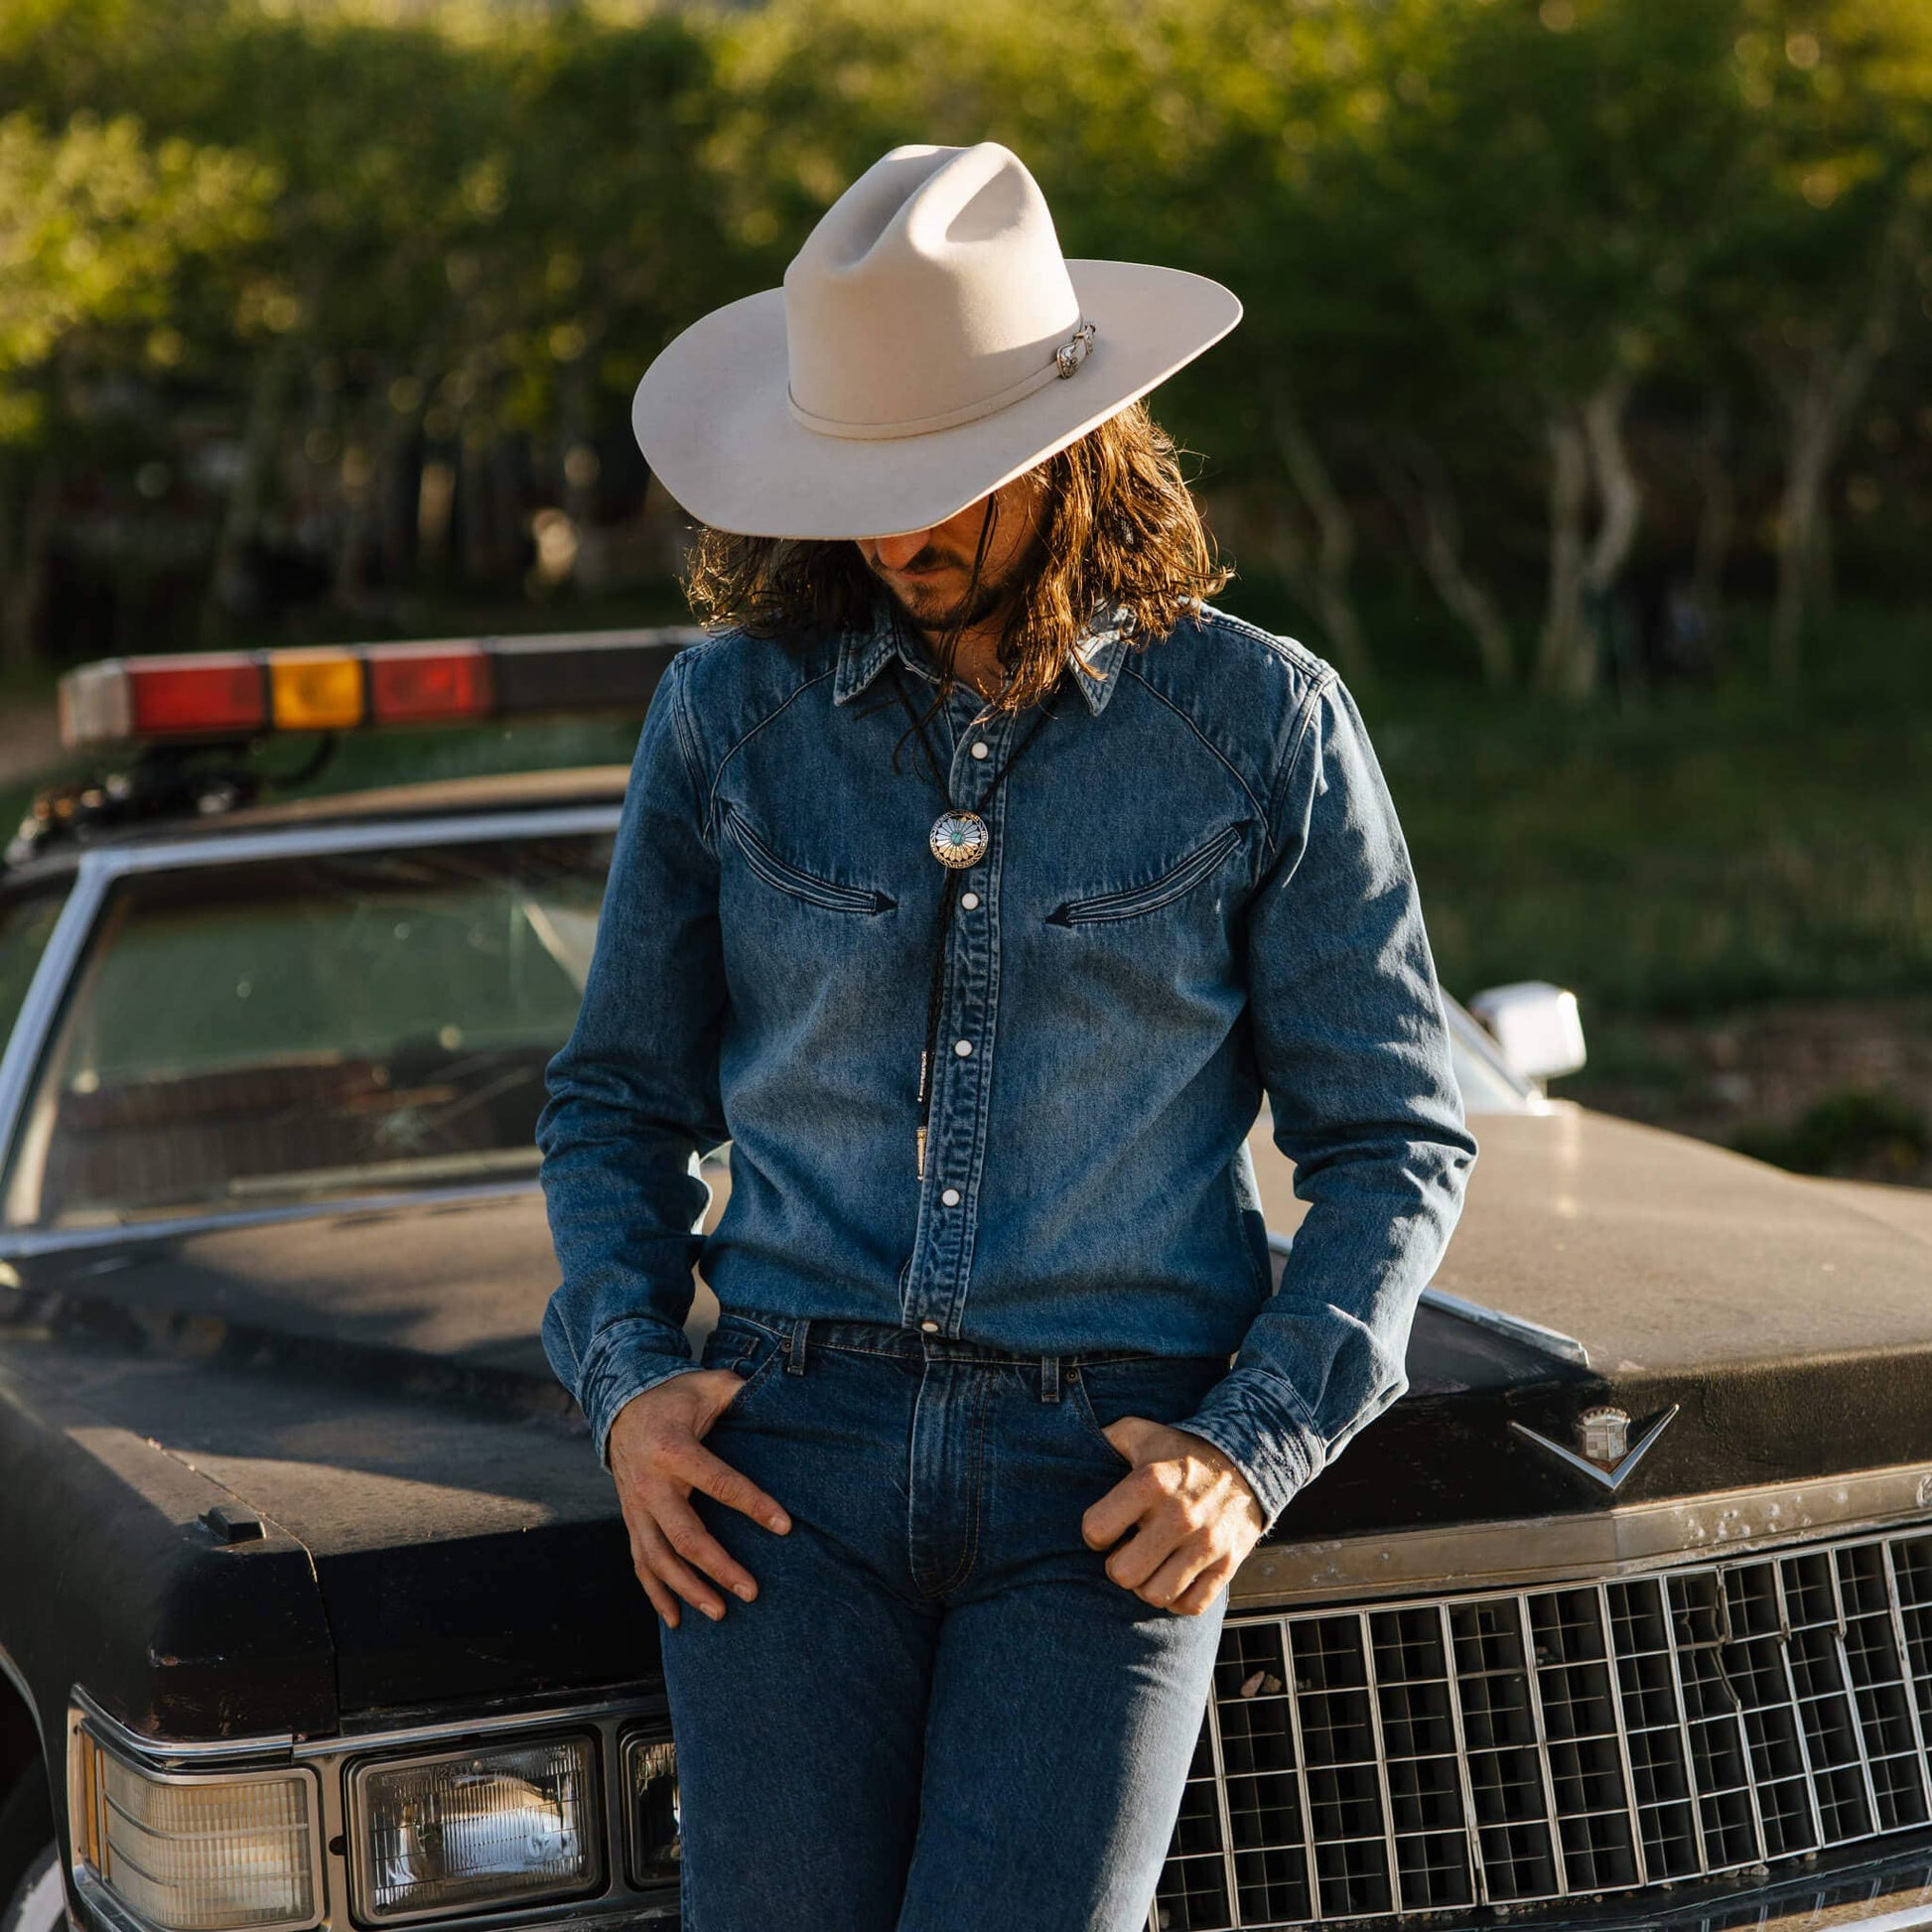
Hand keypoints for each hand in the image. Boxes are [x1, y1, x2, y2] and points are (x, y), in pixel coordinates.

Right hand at [607, 1372, 791, 1628]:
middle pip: (685, 1535)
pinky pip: (641, 1563)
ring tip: (721, 1613)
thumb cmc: (676, 1396)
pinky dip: (656, 1594)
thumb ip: (742, 1392)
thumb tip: (786, 1397)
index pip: (719, 1482)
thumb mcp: (708, 1385)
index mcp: (674, 1448)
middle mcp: (650, 1483)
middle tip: (752, 1592)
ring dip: (688, 1590)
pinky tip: (677, 1621)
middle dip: (718, 1567)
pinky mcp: (631, 1520)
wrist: (620, 1403)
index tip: (785, 1526)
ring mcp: (635, 1506)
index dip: (753, 1504)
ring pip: (659, 1558)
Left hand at [1080, 1418, 1265, 1616]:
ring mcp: (1206, 1543)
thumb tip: (1065, 1445)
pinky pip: (1191, 1605)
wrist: (1246, 1460)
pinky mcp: (1228, 1564)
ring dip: (1146, 1585)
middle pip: (1123, 1574)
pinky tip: (1173, 1577)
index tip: (1106, 1528)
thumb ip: (1103, 1439)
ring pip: (1156, 1595)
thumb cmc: (1179, 1451)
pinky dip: (1178, 1599)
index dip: (1094, 1533)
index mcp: (1151, 1483)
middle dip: (1118, 1566)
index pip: (1096, 1530)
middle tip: (1127, 1551)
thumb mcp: (1139, 1432)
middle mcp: (1179, 1516)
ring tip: (1150, 1564)